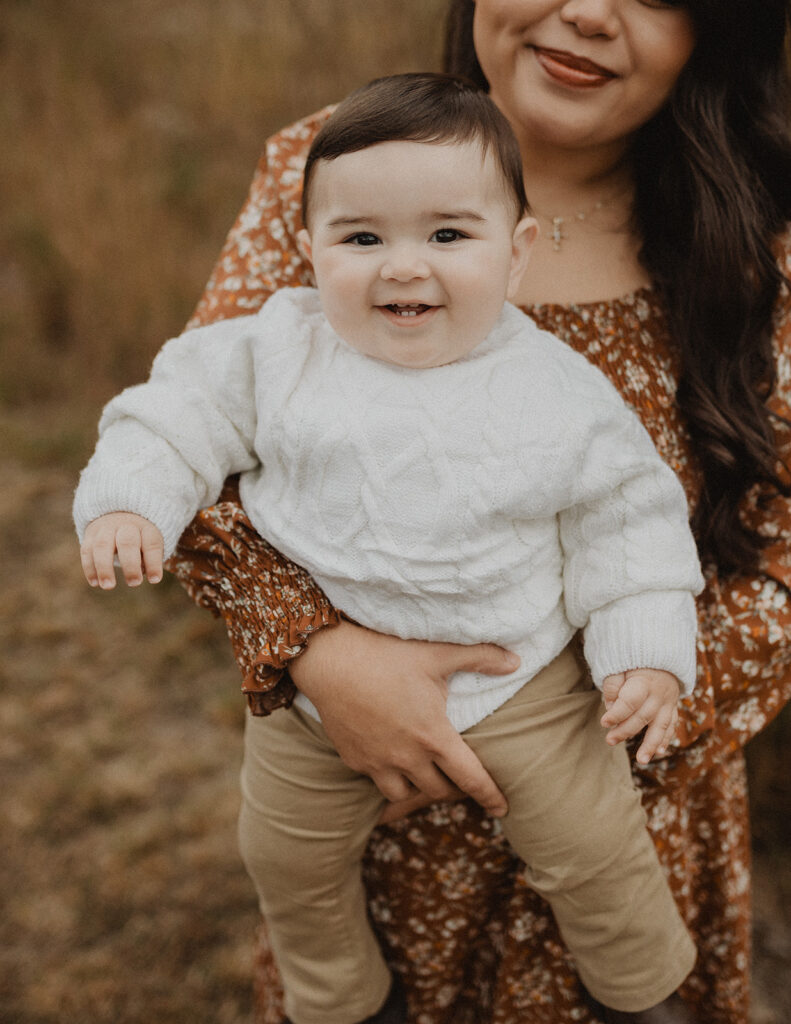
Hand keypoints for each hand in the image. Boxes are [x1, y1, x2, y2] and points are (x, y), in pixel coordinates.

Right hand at [80, 512, 163, 588]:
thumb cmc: (140, 539)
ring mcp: (106, 529)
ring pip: (103, 546)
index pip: (152, 544)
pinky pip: (87, 551)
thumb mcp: (150, 544)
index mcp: (146, 528)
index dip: (154, 563)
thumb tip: (143, 573)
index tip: (155, 580)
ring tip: (108, 586)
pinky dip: (90, 568)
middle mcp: (126, 526)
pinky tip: (95, 583)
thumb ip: (148, 559)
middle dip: (131, 565)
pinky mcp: (90, 535)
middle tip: (134, 583)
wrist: (118, 515)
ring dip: (104, 568)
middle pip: (128, 542)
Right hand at [289, 619, 519, 817]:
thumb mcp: (437, 653)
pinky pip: (377, 781)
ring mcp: (378, 762)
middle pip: (439, 792)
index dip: (490, 796)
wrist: (330, 661)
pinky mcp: (354, 759)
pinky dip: (390, 778)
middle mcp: (407, 757)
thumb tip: (516, 661)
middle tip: (461, 780)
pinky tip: (392, 763)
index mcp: (433, 735)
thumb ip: (480, 657)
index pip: (470, 778)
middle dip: (454, 790)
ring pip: (406, 795)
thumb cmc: (386, 654)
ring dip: (420, 789)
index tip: (502, 809)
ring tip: (426, 774)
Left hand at [600, 668, 680, 764]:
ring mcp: (668, 701)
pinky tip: (659, 752)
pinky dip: (666, 738)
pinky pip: (671, 724)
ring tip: (642, 760)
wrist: (660, 650)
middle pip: (642, 716)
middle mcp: (659, 693)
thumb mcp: (619, 664)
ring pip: (661, 726)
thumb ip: (613, 683)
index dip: (616, 714)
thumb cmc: (633, 659)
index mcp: (645, 681)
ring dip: (651, 744)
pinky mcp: (672, 706)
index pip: (630, 702)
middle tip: (609, 740)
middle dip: (625, 730)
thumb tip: (611, 706)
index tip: (604, 722)